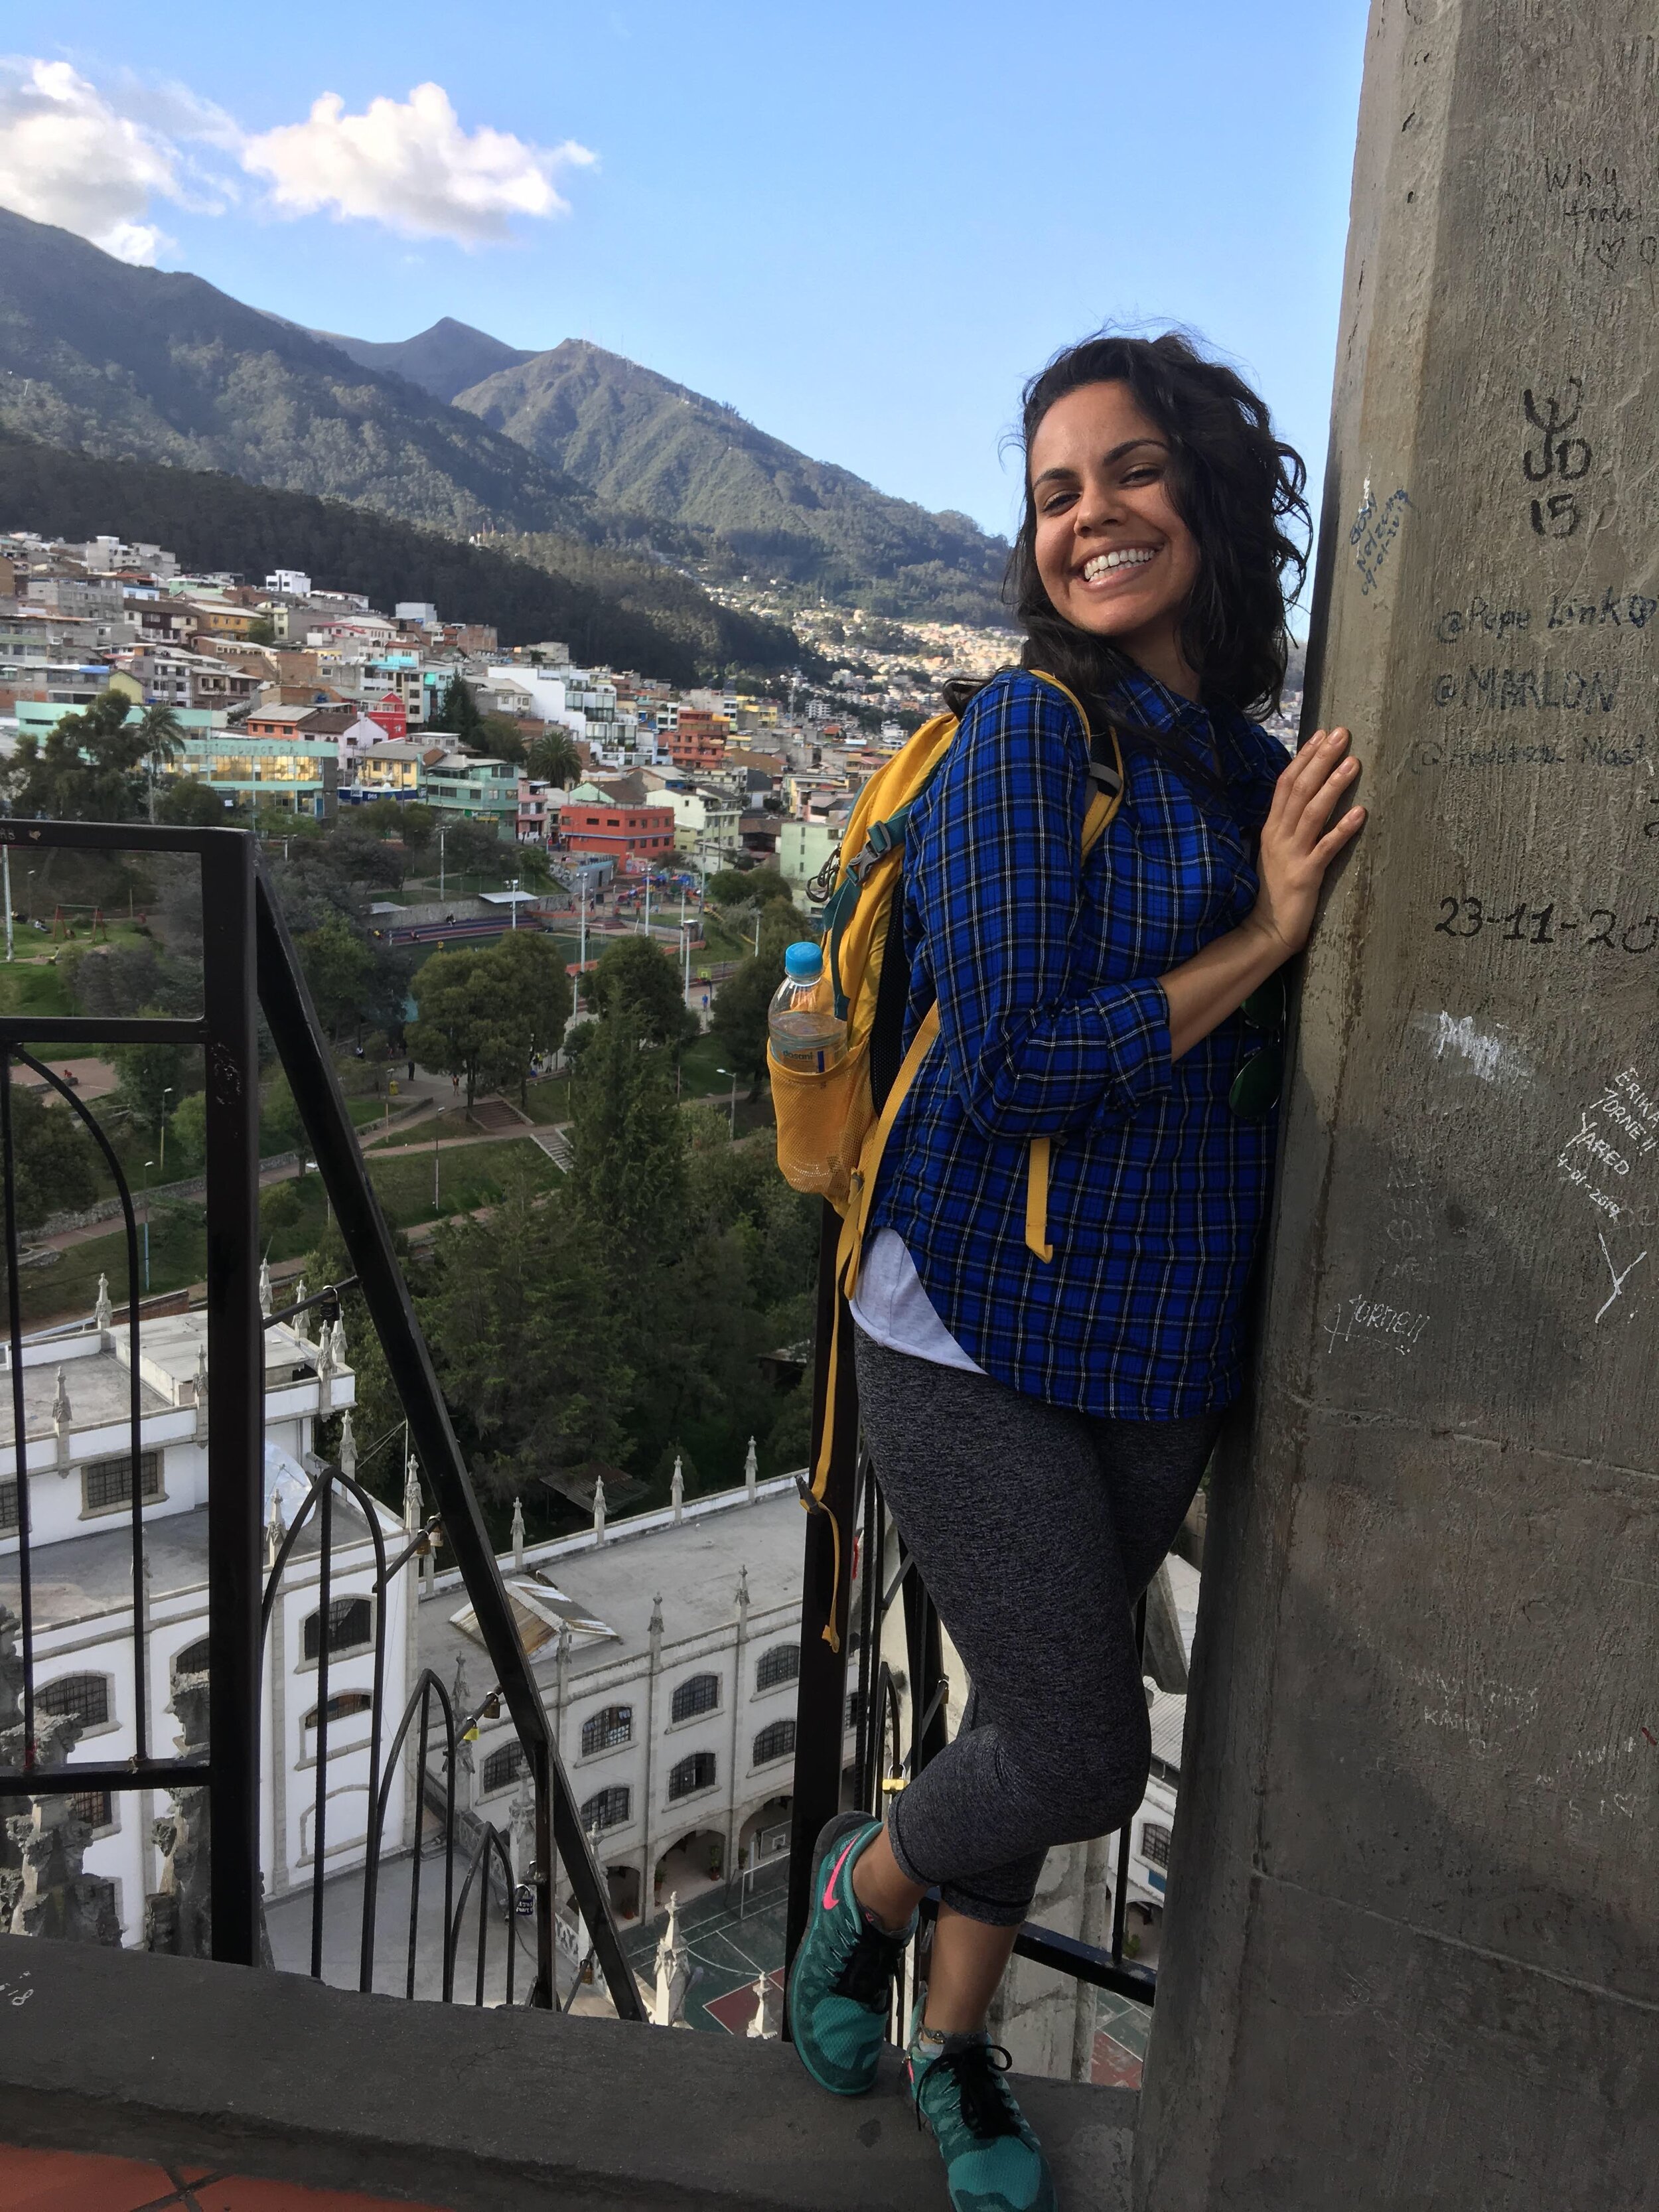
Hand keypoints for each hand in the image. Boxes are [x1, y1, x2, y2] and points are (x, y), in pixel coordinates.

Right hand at [1248, 725, 1365, 957]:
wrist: (1266, 929)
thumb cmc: (1275, 890)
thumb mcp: (1276, 851)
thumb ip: (1288, 825)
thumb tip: (1305, 800)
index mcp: (1271, 828)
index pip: (1285, 784)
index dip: (1303, 757)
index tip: (1321, 734)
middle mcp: (1279, 836)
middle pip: (1299, 790)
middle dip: (1321, 759)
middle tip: (1342, 734)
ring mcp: (1292, 854)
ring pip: (1312, 812)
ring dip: (1333, 785)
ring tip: (1354, 762)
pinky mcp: (1306, 875)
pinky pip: (1327, 847)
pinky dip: (1343, 829)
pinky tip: (1361, 812)